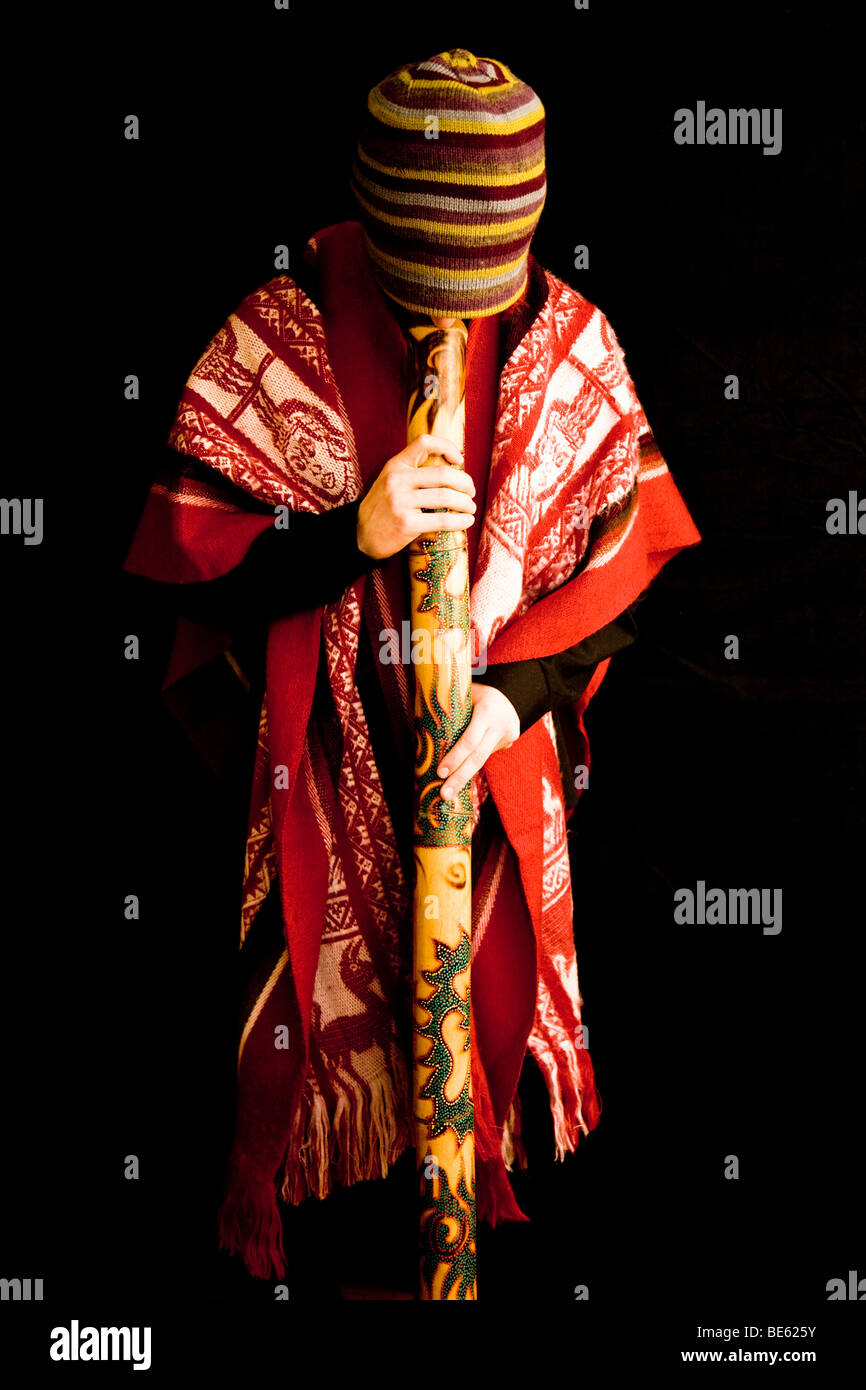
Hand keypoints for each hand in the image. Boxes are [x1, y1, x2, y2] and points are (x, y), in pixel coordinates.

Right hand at [356, 434, 475, 560]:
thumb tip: (453, 470)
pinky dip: (460, 521)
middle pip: (444, 474)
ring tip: (470, 507)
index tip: (458, 459)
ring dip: (466, 503)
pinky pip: (442, 520)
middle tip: (471, 492)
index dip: (446, 446)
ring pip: (446, 496)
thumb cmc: (383, 508)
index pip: (423, 442)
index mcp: (395, 465)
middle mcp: (397, 480)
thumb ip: (414, 473)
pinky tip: (466, 521)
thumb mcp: (391, 481)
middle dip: (465, 483)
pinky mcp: (406, 524)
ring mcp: (400, 502)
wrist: (361, 536)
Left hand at [437, 681, 519, 800]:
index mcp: (488, 709)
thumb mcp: (462, 695)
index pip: (470, 739)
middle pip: (478, 756)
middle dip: (460, 777)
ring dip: (464, 777)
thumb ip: (449, 710)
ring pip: (483, 760)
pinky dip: (471, 765)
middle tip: (444, 795)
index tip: (440, 772)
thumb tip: (419, 729)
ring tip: (449, 793)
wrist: (506, 693)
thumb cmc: (472, 693)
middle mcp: (501, 723)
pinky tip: (460, 776)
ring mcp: (508, 734)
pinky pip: (487, 755)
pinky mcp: (510, 741)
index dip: (455, 757)